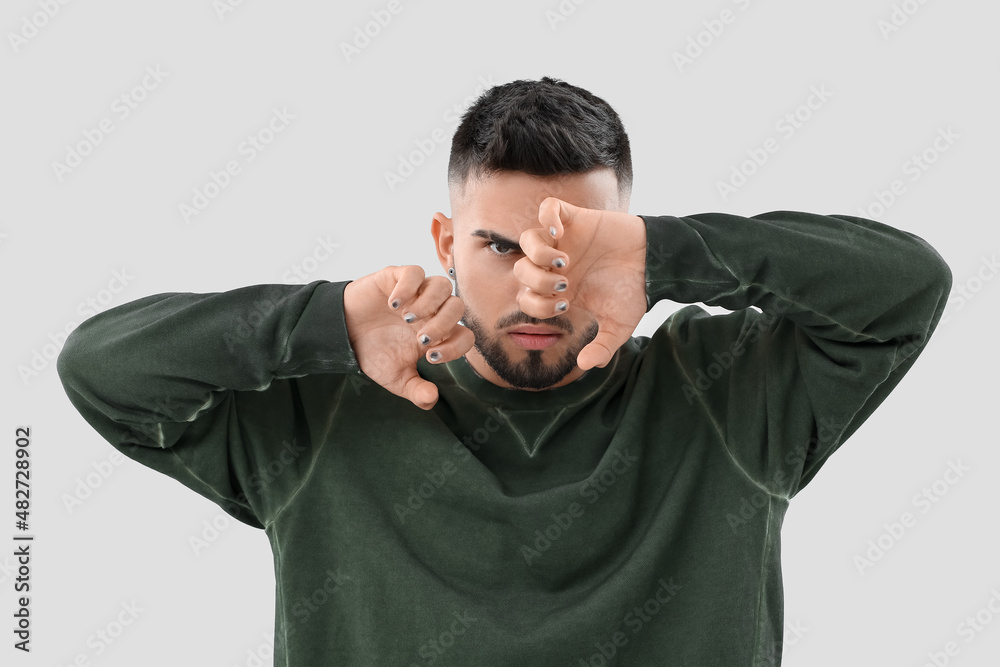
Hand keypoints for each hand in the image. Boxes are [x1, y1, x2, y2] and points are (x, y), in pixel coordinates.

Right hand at [343, 266, 473, 409]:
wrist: (342, 333)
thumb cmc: (373, 352)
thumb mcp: (395, 378)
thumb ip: (415, 390)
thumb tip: (431, 400)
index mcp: (437, 334)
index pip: (465, 335)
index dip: (456, 347)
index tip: (430, 358)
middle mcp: (431, 311)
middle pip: (457, 307)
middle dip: (443, 324)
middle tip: (420, 339)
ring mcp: (416, 293)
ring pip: (442, 285)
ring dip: (429, 303)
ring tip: (407, 318)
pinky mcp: (396, 277)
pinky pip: (414, 272)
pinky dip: (408, 287)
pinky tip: (393, 304)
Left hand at [514, 197, 647, 370]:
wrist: (656, 262)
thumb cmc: (635, 292)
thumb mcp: (620, 326)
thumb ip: (602, 347)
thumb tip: (585, 365)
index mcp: (559, 291)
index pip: (526, 298)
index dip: (537, 305)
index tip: (565, 305)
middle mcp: (555, 265)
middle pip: (519, 270)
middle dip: (536, 281)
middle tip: (563, 283)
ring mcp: (564, 240)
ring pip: (527, 240)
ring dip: (538, 253)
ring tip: (563, 261)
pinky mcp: (577, 218)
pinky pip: (548, 208)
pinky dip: (548, 218)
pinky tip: (560, 232)